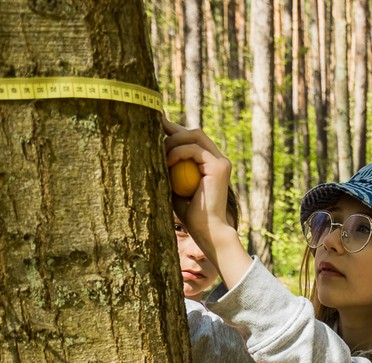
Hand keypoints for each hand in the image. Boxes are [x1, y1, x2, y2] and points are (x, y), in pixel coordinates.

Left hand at [162, 117, 234, 259]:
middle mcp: (218, 160)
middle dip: (173, 129)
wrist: (207, 230)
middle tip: (153, 128)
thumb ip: (170, 169)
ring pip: (195, 135)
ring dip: (174, 140)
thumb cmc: (190, 214)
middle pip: (194, 132)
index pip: (192, 139)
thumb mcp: (175, 186)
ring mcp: (221, 162)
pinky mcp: (219, 167)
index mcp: (210, 164)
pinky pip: (194, 150)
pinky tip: (167, 162)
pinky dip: (178, 153)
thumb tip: (150, 151)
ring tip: (160, 154)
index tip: (156, 124)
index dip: (174, 130)